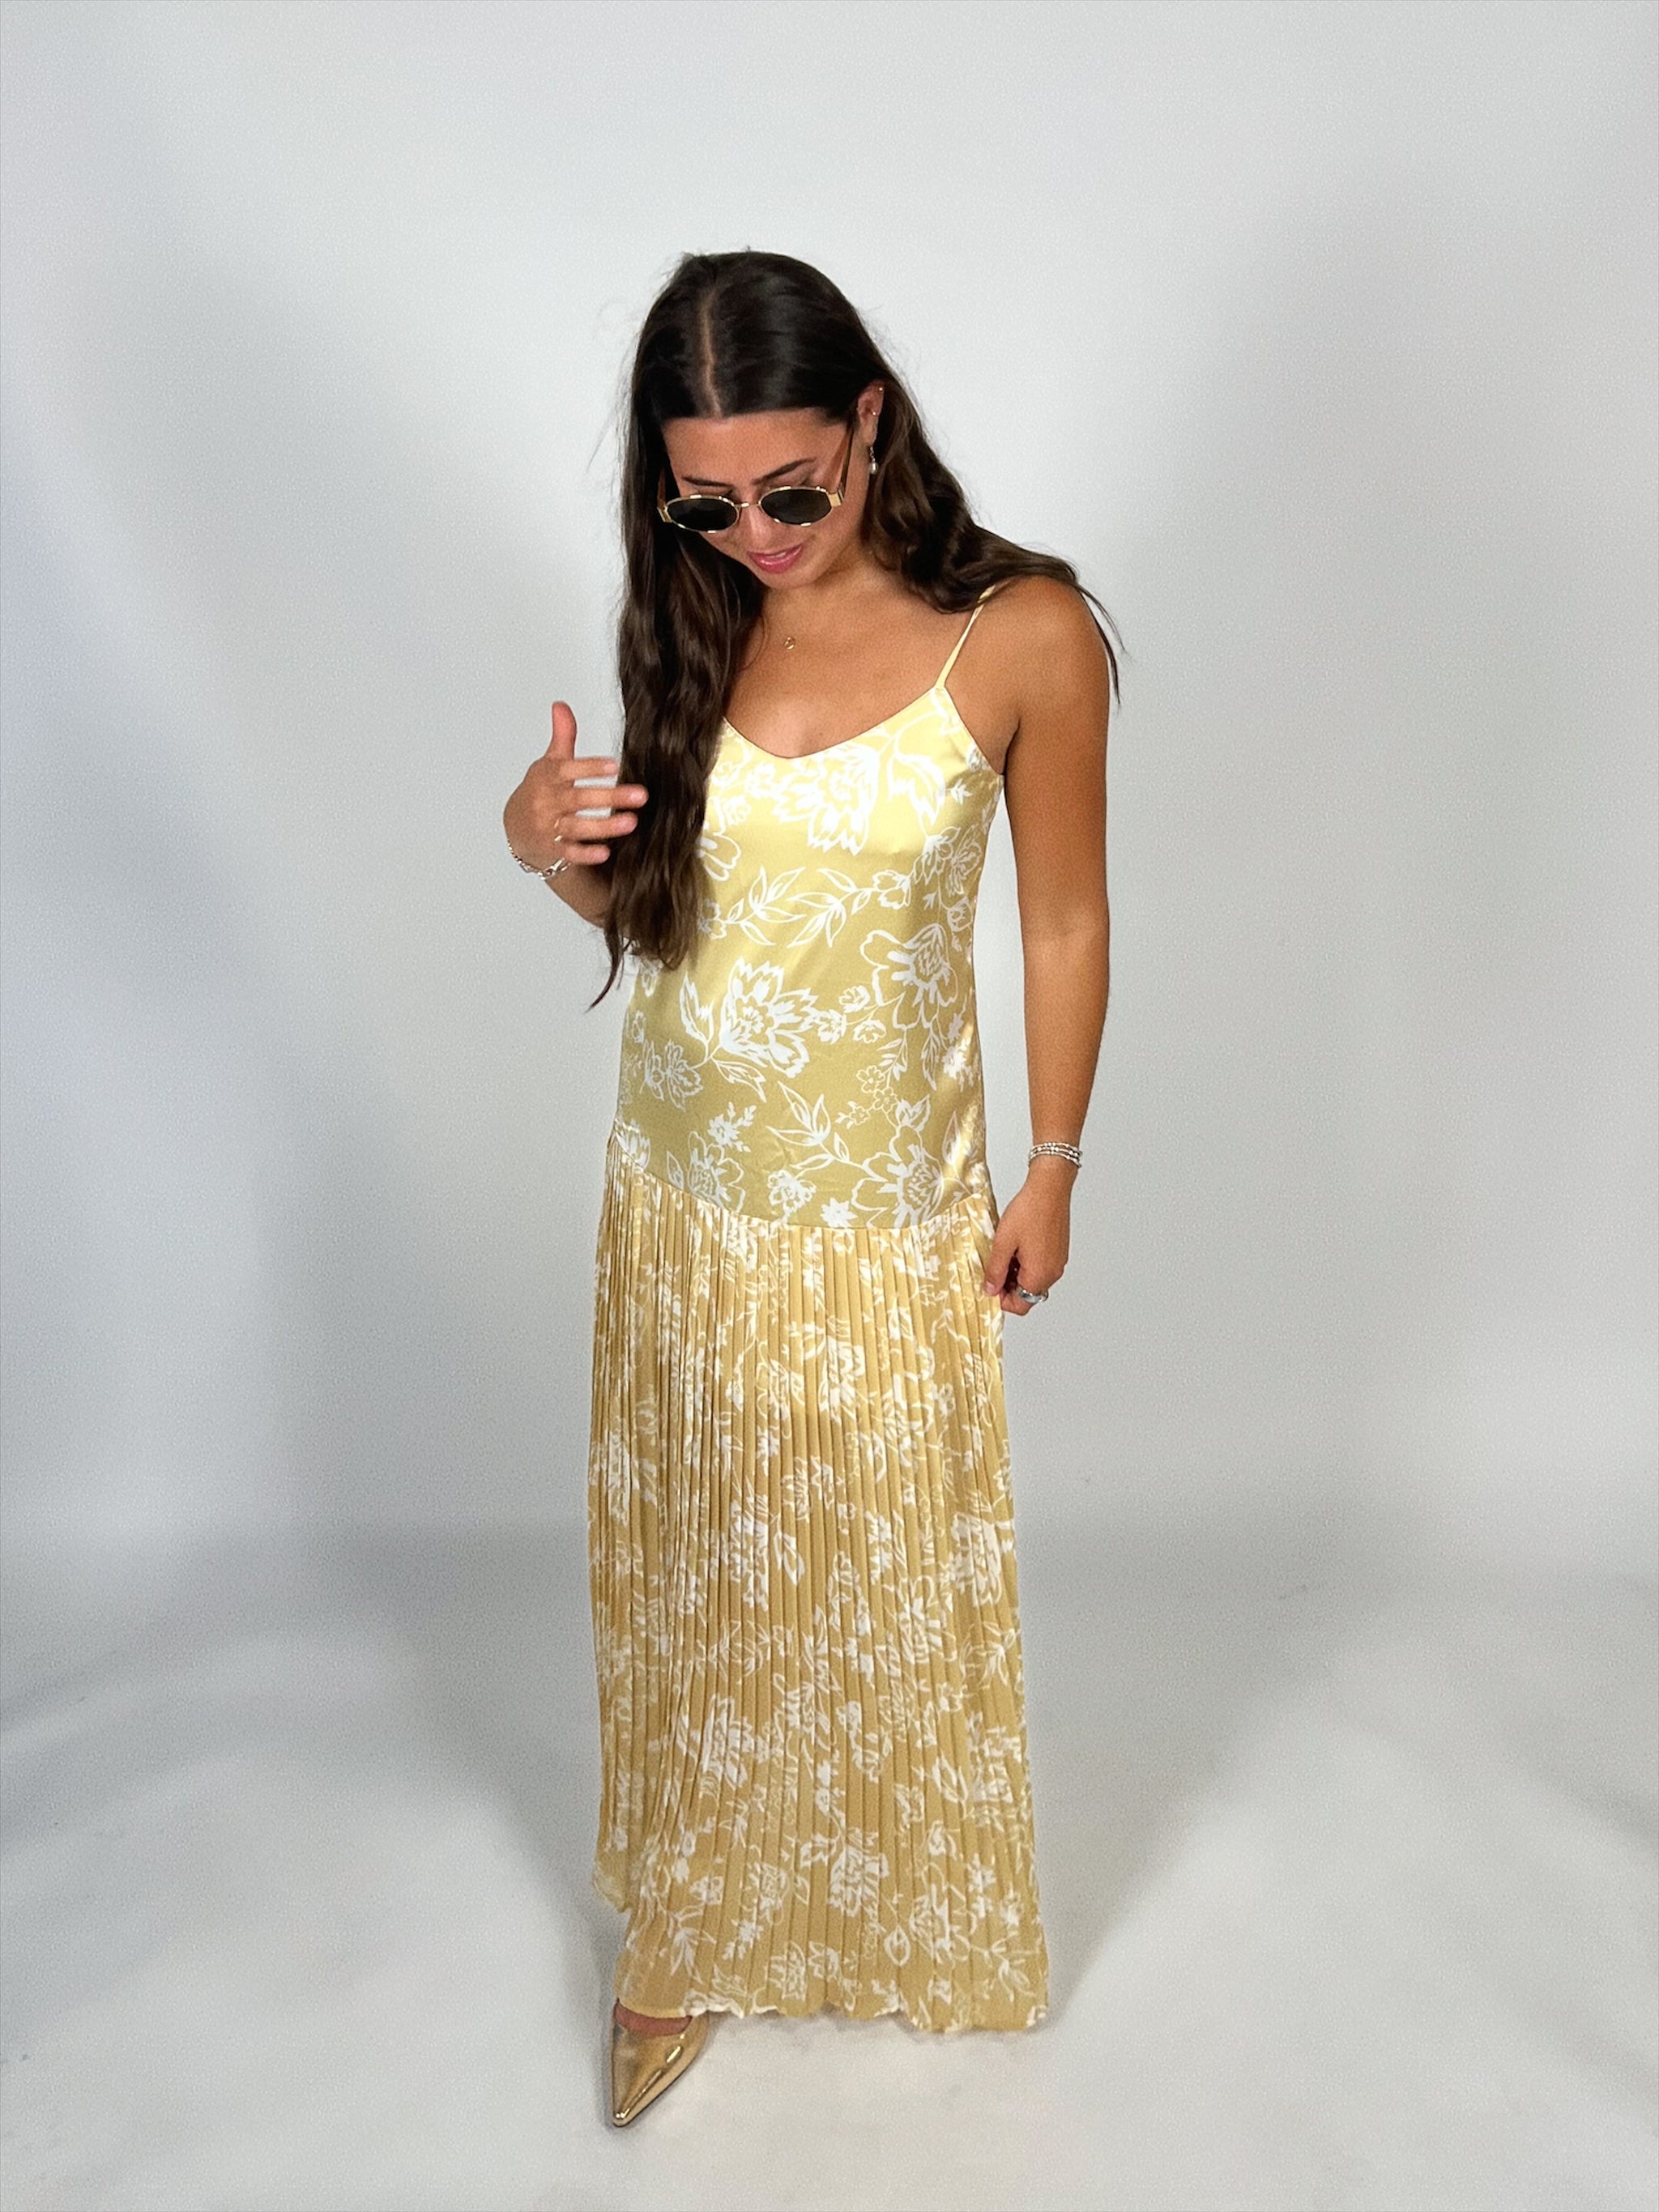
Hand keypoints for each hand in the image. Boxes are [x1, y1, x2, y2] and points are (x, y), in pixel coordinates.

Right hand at [504, 701, 647, 867]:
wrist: (516, 828)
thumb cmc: (541, 790)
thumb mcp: (550, 763)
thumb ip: (562, 736)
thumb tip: (561, 705)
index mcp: (548, 777)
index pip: (568, 770)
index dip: (590, 768)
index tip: (614, 765)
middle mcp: (547, 801)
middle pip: (578, 799)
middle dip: (609, 797)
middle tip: (641, 795)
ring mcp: (549, 827)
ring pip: (576, 827)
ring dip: (603, 826)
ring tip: (631, 822)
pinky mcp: (552, 849)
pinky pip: (569, 852)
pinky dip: (585, 854)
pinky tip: (606, 852)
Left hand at [981, 1168, 1071, 1315]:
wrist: (1050, 1188)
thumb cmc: (1029, 1210)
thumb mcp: (1003, 1242)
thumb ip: (995, 1270)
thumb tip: (990, 1289)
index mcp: (1040, 1275)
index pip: (1020, 1306)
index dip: (1001, 1299)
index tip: (989, 1284)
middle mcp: (1053, 1272)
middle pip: (1027, 1294)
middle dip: (1008, 1285)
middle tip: (994, 1266)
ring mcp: (1058, 1262)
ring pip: (1033, 1280)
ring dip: (1016, 1273)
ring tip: (1005, 1251)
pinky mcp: (1059, 1251)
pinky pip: (1041, 1266)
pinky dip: (1026, 1263)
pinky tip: (1016, 1245)